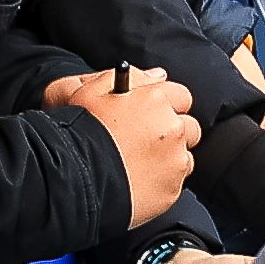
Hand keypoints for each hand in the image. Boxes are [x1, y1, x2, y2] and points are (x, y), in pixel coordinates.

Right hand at [50, 67, 200, 227]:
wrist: (75, 177)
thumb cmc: (80, 133)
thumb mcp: (92, 92)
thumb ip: (130, 77)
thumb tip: (158, 75)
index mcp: (155, 99)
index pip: (181, 97)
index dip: (168, 107)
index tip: (155, 116)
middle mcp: (172, 127)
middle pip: (188, 128)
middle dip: (172, 134)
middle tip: (145, 143)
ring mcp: (175, 159)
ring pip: (183, 157)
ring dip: (168, 159)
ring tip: (139, 165)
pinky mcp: (172, 188)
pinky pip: (174, 183)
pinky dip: (161, 183)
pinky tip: (138, 181)